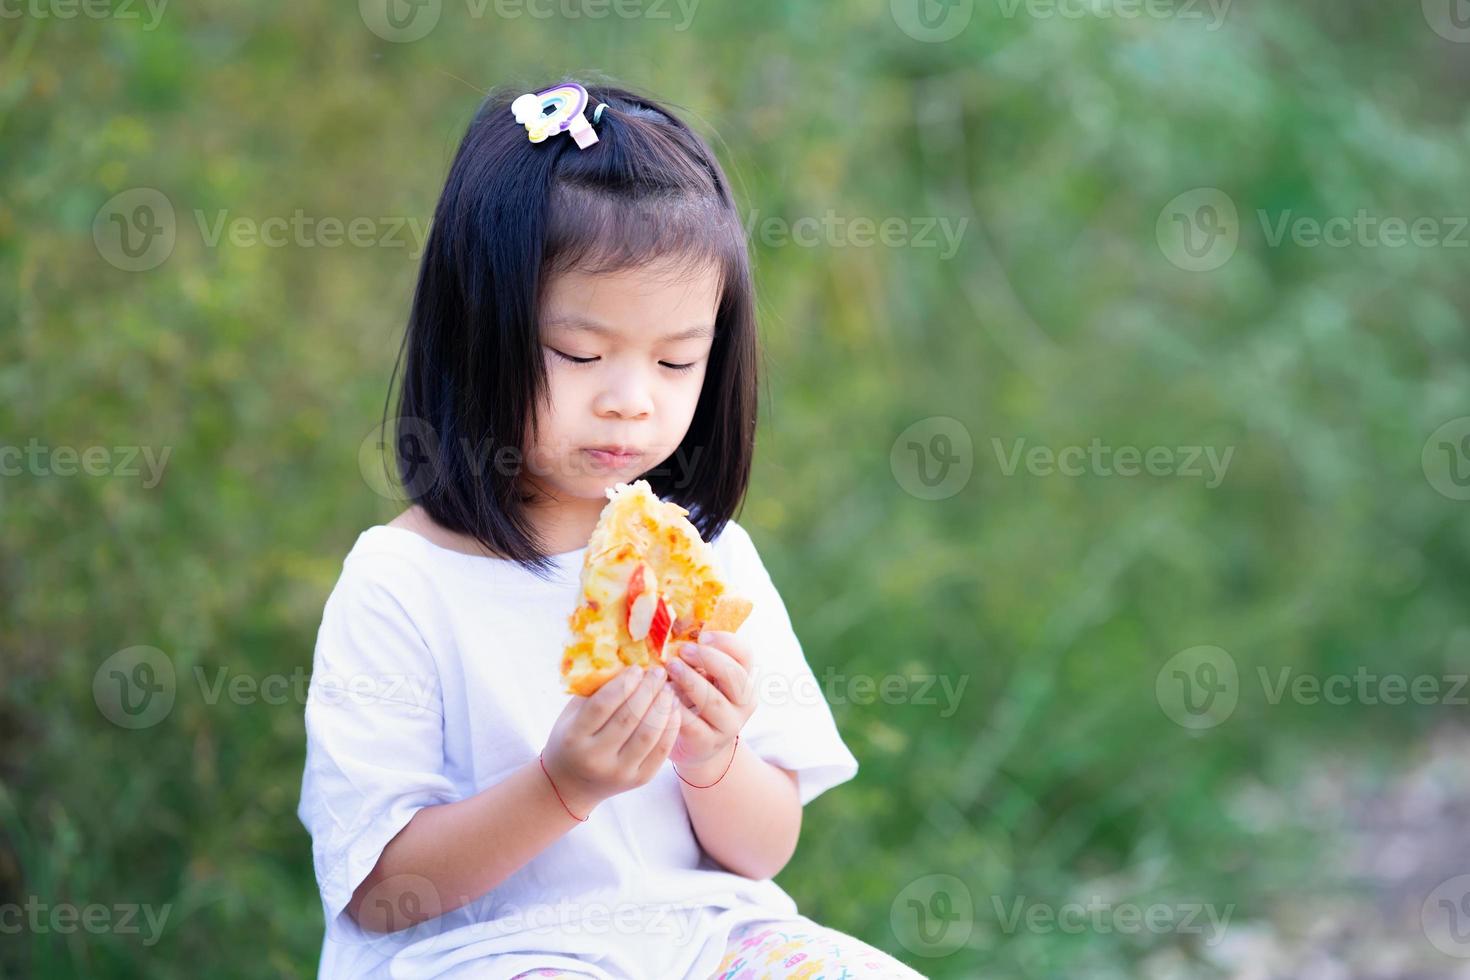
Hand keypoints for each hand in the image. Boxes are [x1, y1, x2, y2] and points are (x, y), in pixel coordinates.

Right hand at [541, 665, 680, 817]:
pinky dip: (671, 727)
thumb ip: (595, 690)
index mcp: (574, 737)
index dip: (624, 683)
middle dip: (648, 690)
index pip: (603, 705)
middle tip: (658, 673)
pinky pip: (661, 751)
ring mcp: (619, 772)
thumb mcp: (573, 713)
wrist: (570, 784)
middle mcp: (596, 758)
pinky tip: (673, 709)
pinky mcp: (639, 780)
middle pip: (629, 718)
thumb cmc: (572, 738)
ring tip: (668, 689)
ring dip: (662, 707)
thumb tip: (628, 663)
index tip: (637, 668)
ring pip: (649, 734)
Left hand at [666, 631, 756, 778]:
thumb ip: (697, 656)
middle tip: (681, 650)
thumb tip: (673, 623)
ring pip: (714, 701)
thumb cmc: (695, 701)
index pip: (745, 655)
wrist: (698, 747)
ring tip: (669, 669)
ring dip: (690, 681)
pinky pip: (694, 724)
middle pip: (734, 676)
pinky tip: (662, 697)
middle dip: (707, 659)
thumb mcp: (703, 677)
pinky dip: (677, 709)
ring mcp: (729, 725)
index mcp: (743, 679)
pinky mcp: (709, 743)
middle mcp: (743, 702)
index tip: (702, 636)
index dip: (726, 642)